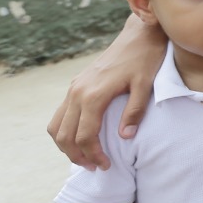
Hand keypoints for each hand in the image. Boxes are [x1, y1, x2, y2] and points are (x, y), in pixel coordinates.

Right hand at [47, 14, 163, 169]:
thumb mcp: (145, 85)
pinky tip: (79, 138)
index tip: (106, 166)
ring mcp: (74, 88)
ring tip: (85, 158)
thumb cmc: (145, 59)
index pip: (84, 136)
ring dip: (66, 146)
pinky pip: (60, 114)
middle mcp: (77, 92)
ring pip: (57, 126)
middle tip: (95, 167)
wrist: (138, 35)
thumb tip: (125, 137)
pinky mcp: (76, 85)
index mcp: (93, 95)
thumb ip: (134, 111)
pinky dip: (64, 131)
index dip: (93, 155)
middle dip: (77, 155)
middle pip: (65, 135)